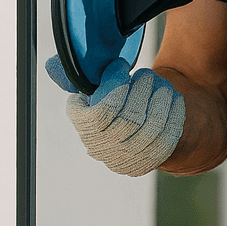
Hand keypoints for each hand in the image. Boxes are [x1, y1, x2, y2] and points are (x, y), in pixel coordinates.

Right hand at [46, 55, 184, 176]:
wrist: (136, 132)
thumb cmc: (112, 103)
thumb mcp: (93, 90)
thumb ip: (73, 78)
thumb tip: (52, 65)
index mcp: (87, 130)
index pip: (101, 112)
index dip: (114, 84)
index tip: (121, 66)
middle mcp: (105, 149)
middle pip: (130, 119)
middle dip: (142, 89)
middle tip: (145, 74)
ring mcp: (129, 158)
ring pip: (151, 127)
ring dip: (160, 99)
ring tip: (160, 84)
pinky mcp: (152, 160)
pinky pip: (168, 136)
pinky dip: (174, 113)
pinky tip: (173, 97)